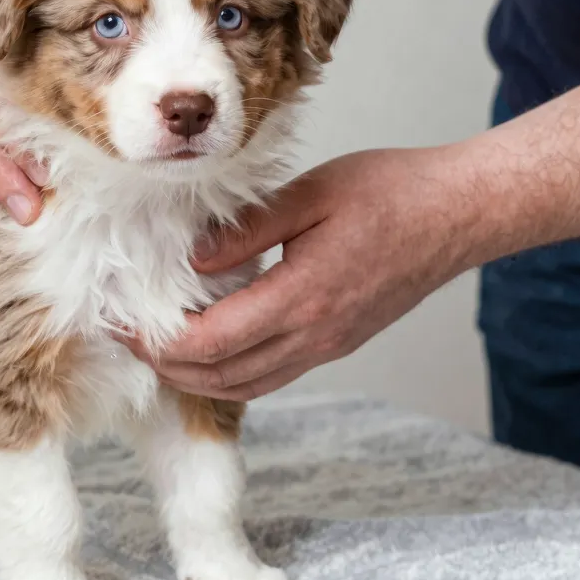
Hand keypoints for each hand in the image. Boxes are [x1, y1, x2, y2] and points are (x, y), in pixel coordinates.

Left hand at [121, 148, 474, 400]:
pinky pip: (270, 377)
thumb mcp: (311, 194)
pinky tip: (206, 351)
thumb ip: (246, 229)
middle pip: (219, 376)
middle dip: (163, 364)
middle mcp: (314, 335)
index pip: (210, 342)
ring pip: (244, 386)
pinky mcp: (335, 343)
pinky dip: (228, 376)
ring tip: (154, 349)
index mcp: (303, 297)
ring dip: (193, 378)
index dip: (157, 341)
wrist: (457, 215)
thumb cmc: (390, 192)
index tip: (123, 322)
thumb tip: (190, 259)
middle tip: (124, 337)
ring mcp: (327, 346)